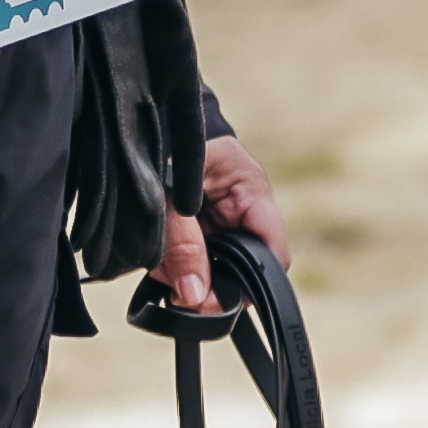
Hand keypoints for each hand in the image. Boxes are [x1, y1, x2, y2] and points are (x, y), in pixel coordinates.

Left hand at [154, 132, 284, 314]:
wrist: (154, 126)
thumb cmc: (170, 144)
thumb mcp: (170, 191)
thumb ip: (180, 242)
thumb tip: (193, 295)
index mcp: (252, 192)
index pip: (274, 252)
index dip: (254, 284)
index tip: (218, 301)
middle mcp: (245, 214)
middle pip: (244, 272)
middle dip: (211, 287)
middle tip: (179, 290)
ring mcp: (225, 226)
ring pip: (217, 274)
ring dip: (188, 280)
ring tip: (160, 265)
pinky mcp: (204, 235)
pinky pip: (195, 266)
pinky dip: (175, 271)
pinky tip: (160, 260)